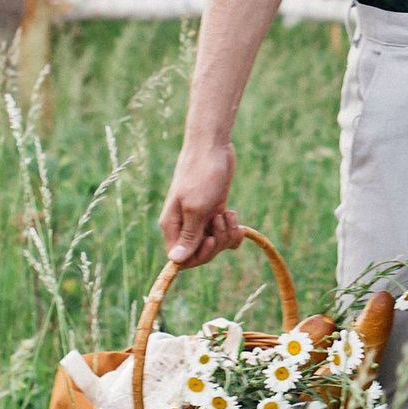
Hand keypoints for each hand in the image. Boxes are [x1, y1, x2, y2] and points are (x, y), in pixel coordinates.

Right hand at [159, 138, 246, 268]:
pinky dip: (233, 231)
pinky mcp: (214, 212)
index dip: (199, 255)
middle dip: (216, 243)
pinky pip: (224, 234)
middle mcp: (184, 225)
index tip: (211, 239)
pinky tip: (235, 218)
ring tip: (228, 213)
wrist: (212, 147)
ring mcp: (200, 219)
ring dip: (226, 235)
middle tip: (222, 221)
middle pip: (200, 253)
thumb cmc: (201, 175)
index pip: (181, 258)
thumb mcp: (196, 207)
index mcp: (173, 226)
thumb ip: (188, 235)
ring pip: (214, 244)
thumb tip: (176, 261)